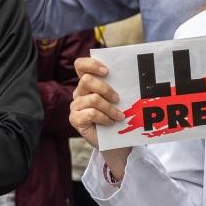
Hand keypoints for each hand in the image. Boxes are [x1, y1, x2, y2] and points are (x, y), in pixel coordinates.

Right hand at [70, 57, 130, 175]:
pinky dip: (104, 118)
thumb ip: (116, 86)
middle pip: (87, 80)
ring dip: (110, 108)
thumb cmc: (117, 116)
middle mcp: (79, 92)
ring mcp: (75, 106)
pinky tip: (111, 122)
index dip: (91, 64)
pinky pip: (91, 113)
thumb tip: (129, 76)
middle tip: (118, 98)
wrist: (114, 140)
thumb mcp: (117, 99)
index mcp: (87, 83)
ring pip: (93, 99)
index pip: (80, 65)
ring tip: (119, 116)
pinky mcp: (75, 119)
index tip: (107, 71)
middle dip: (105, 88)